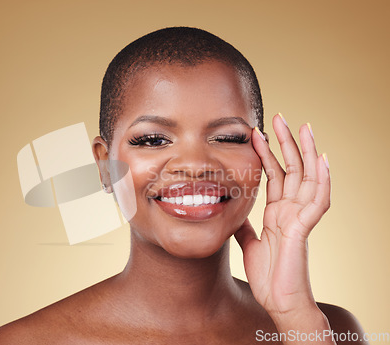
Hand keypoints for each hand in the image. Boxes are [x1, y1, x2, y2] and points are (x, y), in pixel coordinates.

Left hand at [234, 113, 330, 317]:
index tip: (256, 134)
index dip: (266, 154)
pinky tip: (322, 159)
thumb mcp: (249, 242)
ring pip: (307, 177)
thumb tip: (233, 212)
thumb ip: (245, 225)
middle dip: (286, 143)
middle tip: (280, 118)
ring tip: (305, 127)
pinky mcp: (304, 227)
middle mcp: (291, 210)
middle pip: (291, 169)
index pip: (274, 175)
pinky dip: (322, 179)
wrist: (278, 300)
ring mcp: (299, 217)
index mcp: (277, 212)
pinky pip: (317, 199)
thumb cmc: (268, 274)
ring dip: (307, 152)